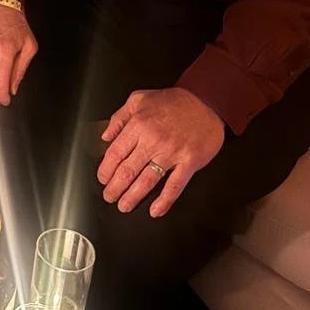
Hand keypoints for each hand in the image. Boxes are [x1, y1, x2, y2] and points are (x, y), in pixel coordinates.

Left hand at [97, 88, 224, 216]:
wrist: (206, 101)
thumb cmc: (173, 101)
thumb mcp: (139, 99)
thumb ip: (119, 117)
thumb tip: (105, 136)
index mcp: (138, 125)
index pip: (115, 153)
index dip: (106, 170)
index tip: (102, 179)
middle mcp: (152, 140)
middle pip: (128, 170)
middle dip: (115, 187)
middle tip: (109, 197)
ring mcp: (171, 153)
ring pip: (147, 181)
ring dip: (133, 196)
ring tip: (124, 206)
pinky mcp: (189, 162)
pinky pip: (174, 185)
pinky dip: (164, 201)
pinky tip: (156, 210)